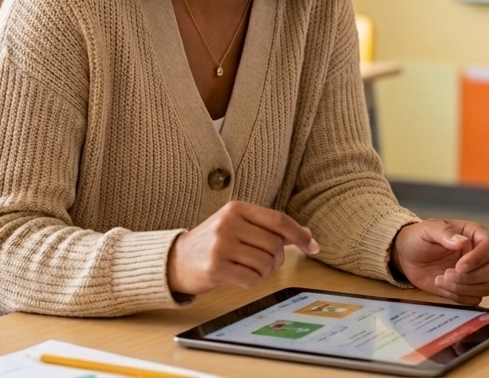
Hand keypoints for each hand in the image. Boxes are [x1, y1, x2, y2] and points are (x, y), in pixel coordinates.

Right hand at [167, 201, 318, 295]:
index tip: (313, 246)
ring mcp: (221, 245)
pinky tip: (238, 276)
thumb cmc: (213, 243)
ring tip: (246, 267)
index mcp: (237, 208)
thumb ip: (269, 228)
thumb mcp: (239, 226)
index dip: (299, 234)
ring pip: (265, 263)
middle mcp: (229, 223)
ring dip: (262, 271)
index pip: (278, 220)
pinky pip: (252, 279)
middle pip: (275, 245)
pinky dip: (251, 281)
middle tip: (264, 262)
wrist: (175, 260)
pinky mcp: (215, 268)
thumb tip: (306, 235)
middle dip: (276, 258)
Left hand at [391, 219, 488, 304]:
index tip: (459, 266)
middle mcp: (479, 255)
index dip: (478, 259)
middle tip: (448, 274)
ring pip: (487, 287)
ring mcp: (474, 273)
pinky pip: (474, 299)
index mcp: (474, 235)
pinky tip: (442, 286)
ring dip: (464, 287)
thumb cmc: (419, 238)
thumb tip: (462, 241)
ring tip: (442, 279)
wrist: (406, 256)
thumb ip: (445, 232)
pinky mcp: (466, 289)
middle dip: (473, 276)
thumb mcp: (428, 229)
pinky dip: (459, 296)